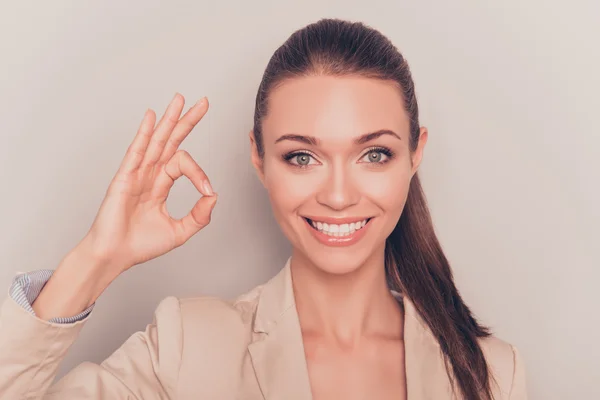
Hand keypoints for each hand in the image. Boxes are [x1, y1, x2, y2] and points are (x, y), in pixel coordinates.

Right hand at [82, 93, 216, 273]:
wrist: (115, 256)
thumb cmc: (141, 245)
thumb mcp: (180, 231)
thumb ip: (199, 215)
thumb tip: (214, 195)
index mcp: (161, 184)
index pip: (184, 164)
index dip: (200, 174)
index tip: (208, 190)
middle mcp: (150, 174)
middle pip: (171, 140)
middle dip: (187, 121)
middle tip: (204, 102)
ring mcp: (137, 174)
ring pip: (156, 140)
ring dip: (169, 119)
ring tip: (181, 99)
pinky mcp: (124, 178)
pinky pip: (136, 151)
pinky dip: (144, 133)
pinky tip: (151, 117)